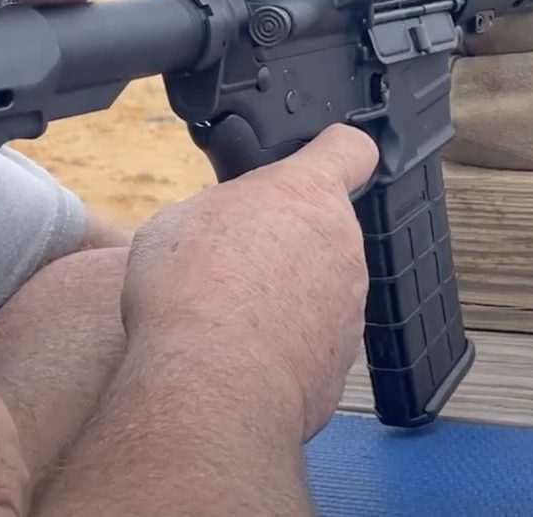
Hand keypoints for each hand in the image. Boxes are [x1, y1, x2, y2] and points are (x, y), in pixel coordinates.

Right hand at [120, 123, 377, 441]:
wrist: (210, 383)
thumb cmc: (190, 291)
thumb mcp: (182, 219)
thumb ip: (224, 208)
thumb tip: (226, 225)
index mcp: (307, 194)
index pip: (350, 149)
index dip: (335, 154)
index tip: (321, 162)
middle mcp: (342, 245)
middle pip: (323, 231)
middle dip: (287, 242)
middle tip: (234, 264)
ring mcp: (349, 307)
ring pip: (320, 290)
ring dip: (286, 298)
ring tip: (228, 318)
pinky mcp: (340, 361)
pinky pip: (312, 343)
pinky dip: (285, 348)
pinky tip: (240, 358)